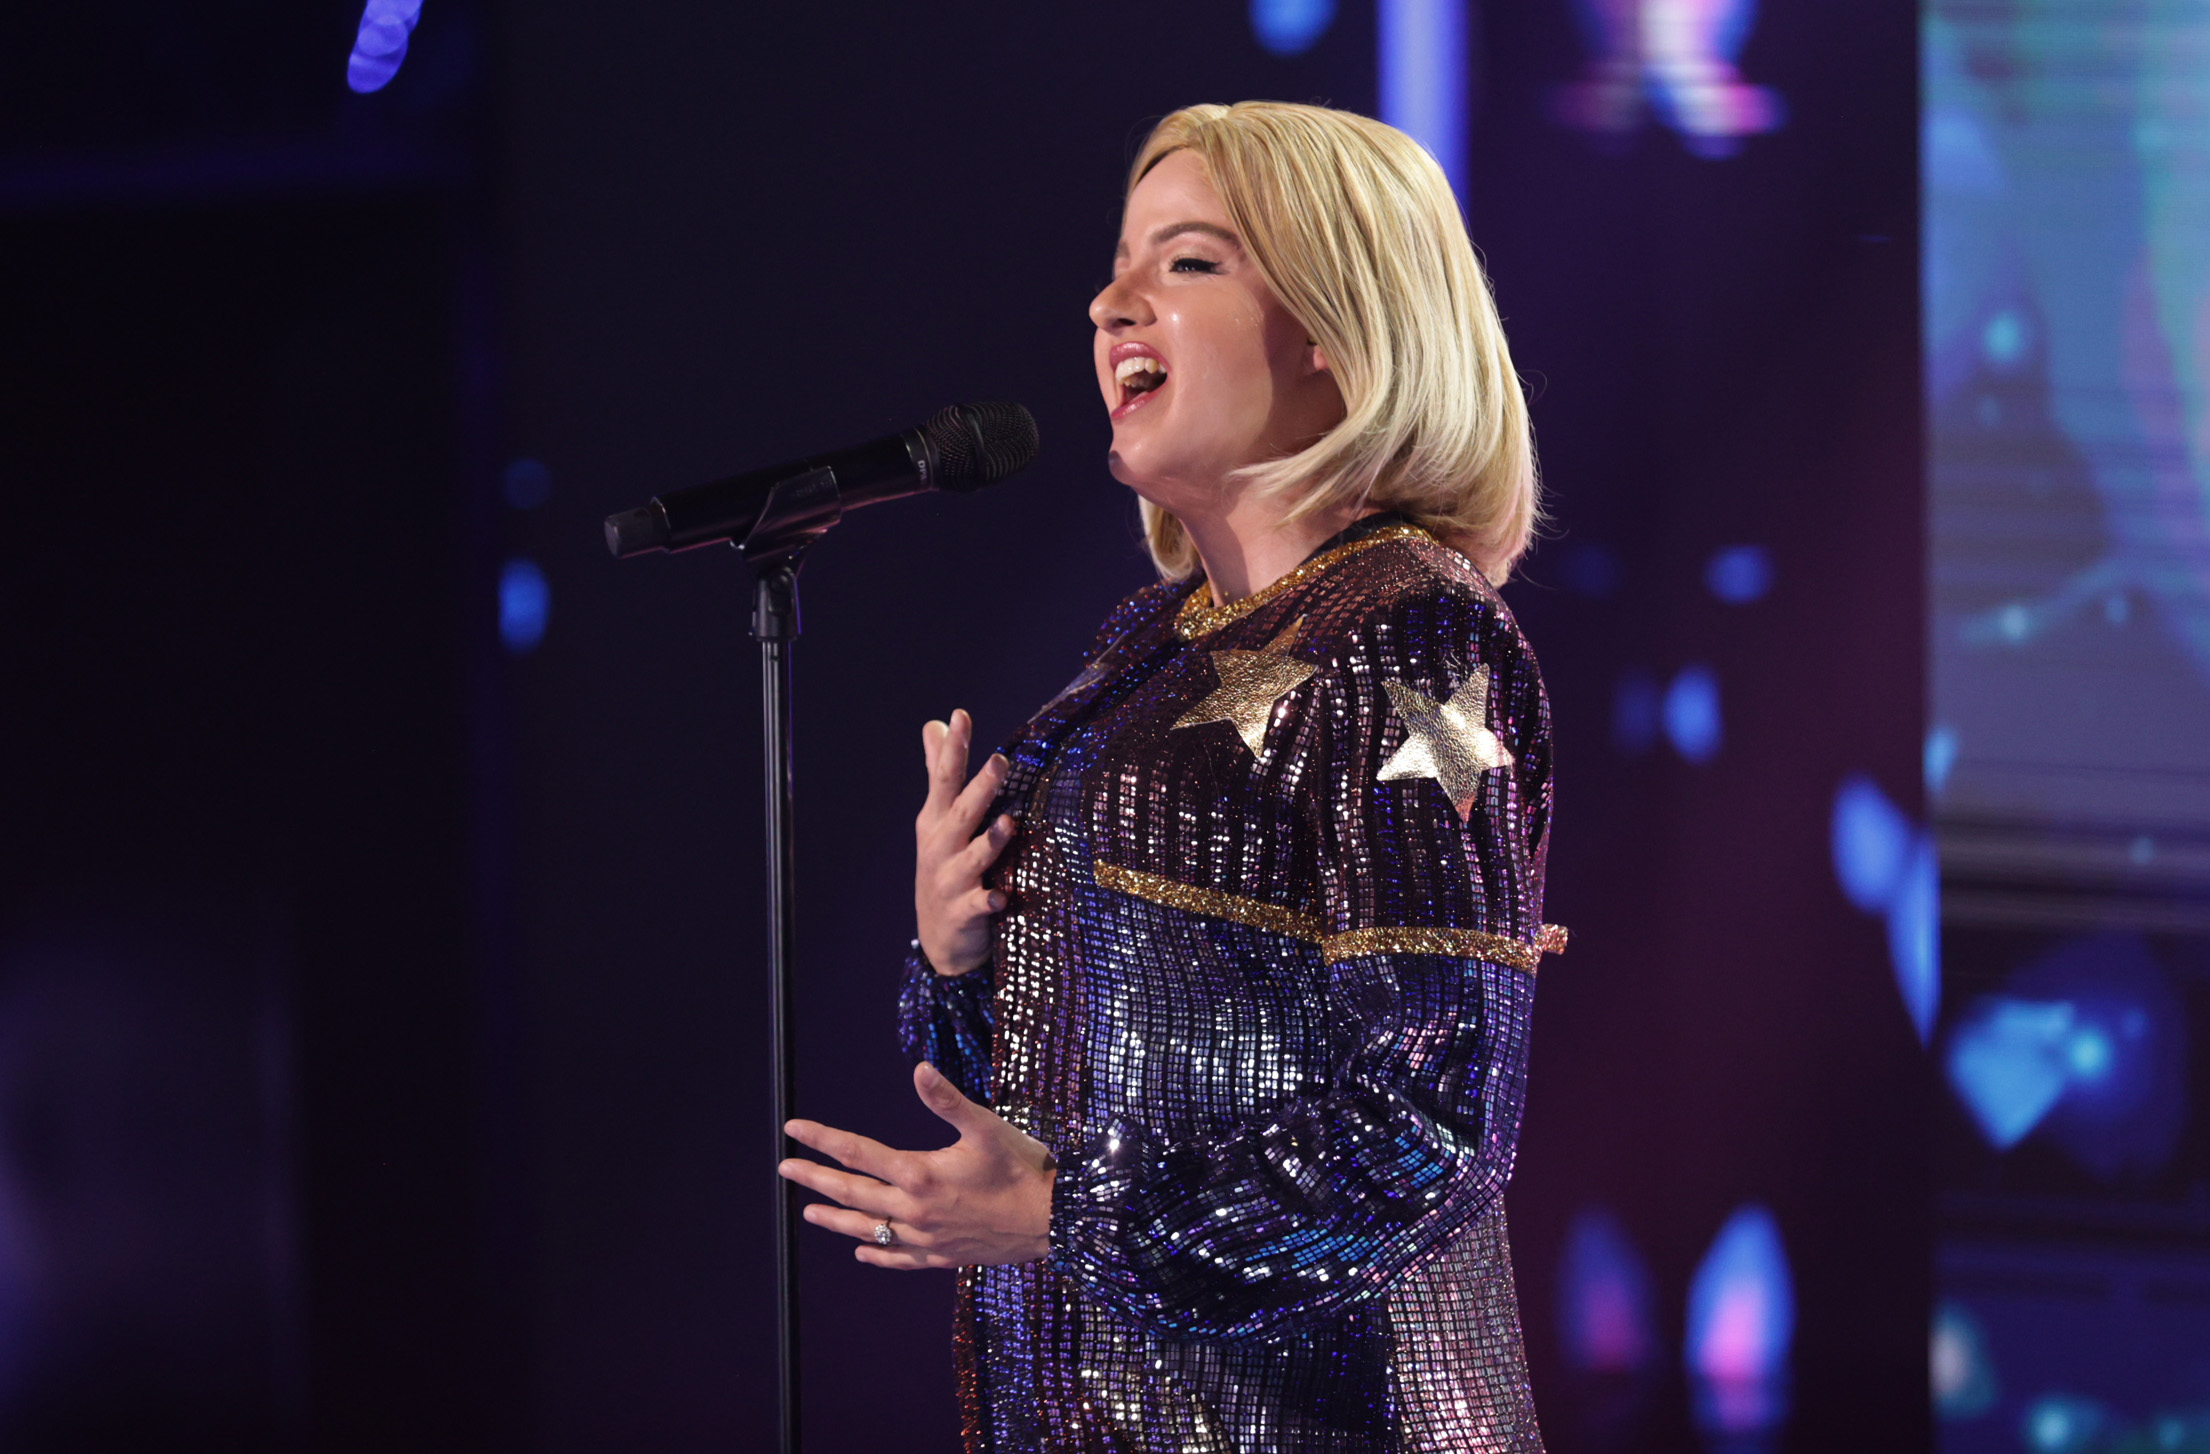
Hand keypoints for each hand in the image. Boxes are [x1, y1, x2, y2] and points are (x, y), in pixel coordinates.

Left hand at [779, 1062, 1055, 1268]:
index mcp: (919, 1174)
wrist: (1054, 1220)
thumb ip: (947, 1100)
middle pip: (852, 1192)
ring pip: (868, 1229)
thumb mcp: (985, 1128)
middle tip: (785, 1168)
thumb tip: (918, 1069)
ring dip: (836, 1218)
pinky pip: (898, 1258)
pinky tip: (861, 1253)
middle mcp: (914, 1209)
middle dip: (816, 1178)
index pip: (857, 1152)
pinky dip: (876, 1253)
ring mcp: (925, 1237)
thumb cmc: (1022, 1168)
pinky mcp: (941, 1256)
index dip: (822, 1138)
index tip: (794, 1129)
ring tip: (810, 1212)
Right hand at [915, 709, 1014, 976]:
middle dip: (979, 787)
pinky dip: (988, 901)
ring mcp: (950, 881)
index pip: (944, 778)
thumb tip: (934, 723)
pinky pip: (977, 906)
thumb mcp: (936, 819)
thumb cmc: (943, 866)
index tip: (961, 714)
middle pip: (961, 812)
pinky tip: (1001, 897)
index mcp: (936, 820)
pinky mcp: (963, 913)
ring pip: (971, 858)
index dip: (952, 747)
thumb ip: (937, 771)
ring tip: (1009, 822)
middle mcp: (941, 847)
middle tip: (1000, 760)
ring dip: (989, 842)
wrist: (939, 938)